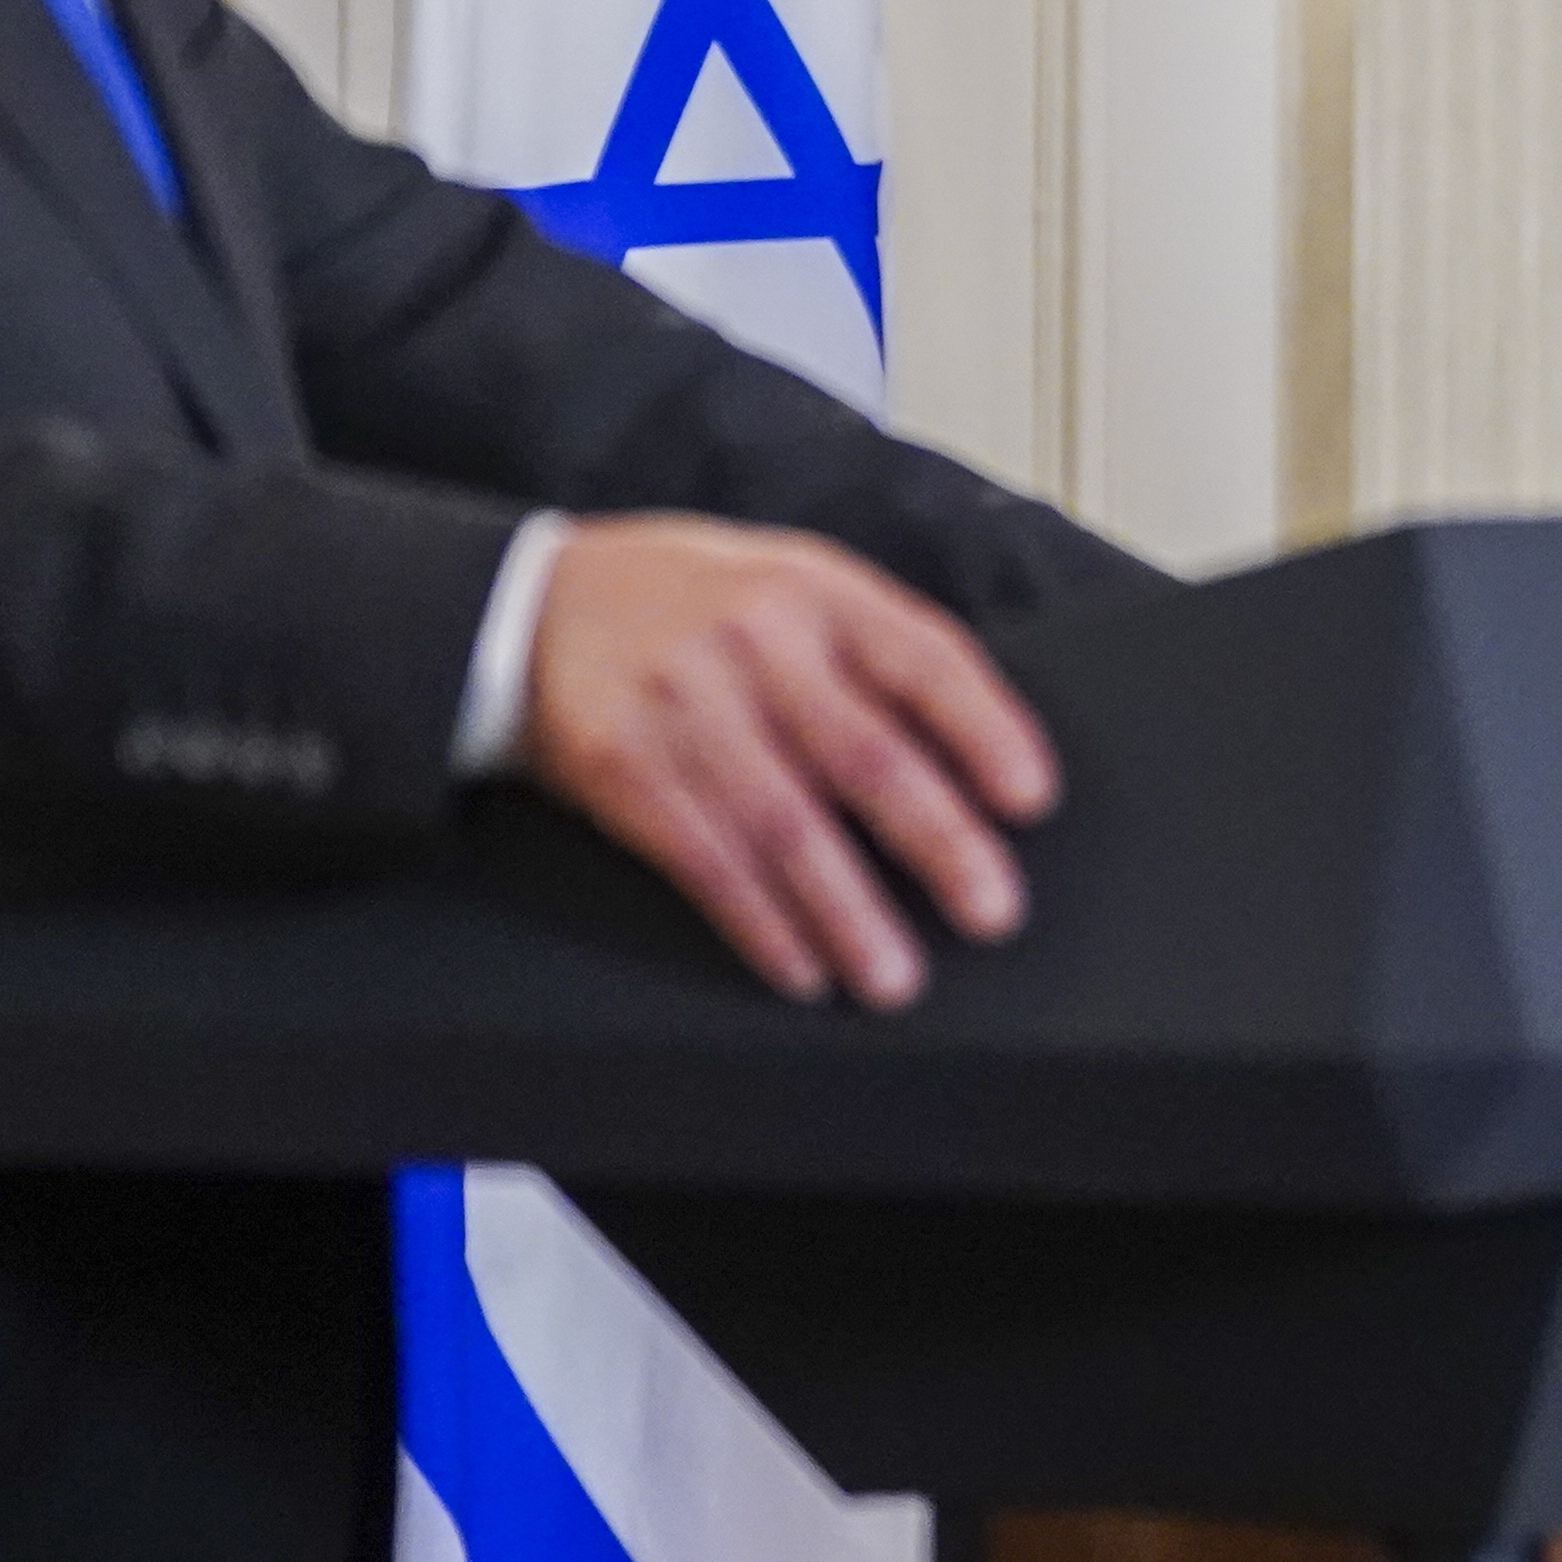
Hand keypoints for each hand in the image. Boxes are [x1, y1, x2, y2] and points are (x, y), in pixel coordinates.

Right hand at [522, 516, 1063, 1002]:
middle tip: (992, 912)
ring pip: (786, 825)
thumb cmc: (691, 604)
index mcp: (817, 589)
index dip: (986, 731)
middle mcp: (755, 640)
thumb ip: (872, 650)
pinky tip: (801, 968)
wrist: (529, 603)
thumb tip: (979, 751)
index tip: (1031, 800)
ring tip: (896, 977)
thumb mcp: (789, 584)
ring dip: (848, 914)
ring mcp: (684, 703)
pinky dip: (760, 924)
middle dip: (939, 843)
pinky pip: (706, 860)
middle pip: (865, 754)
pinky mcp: (623, 766)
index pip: (924, 659)